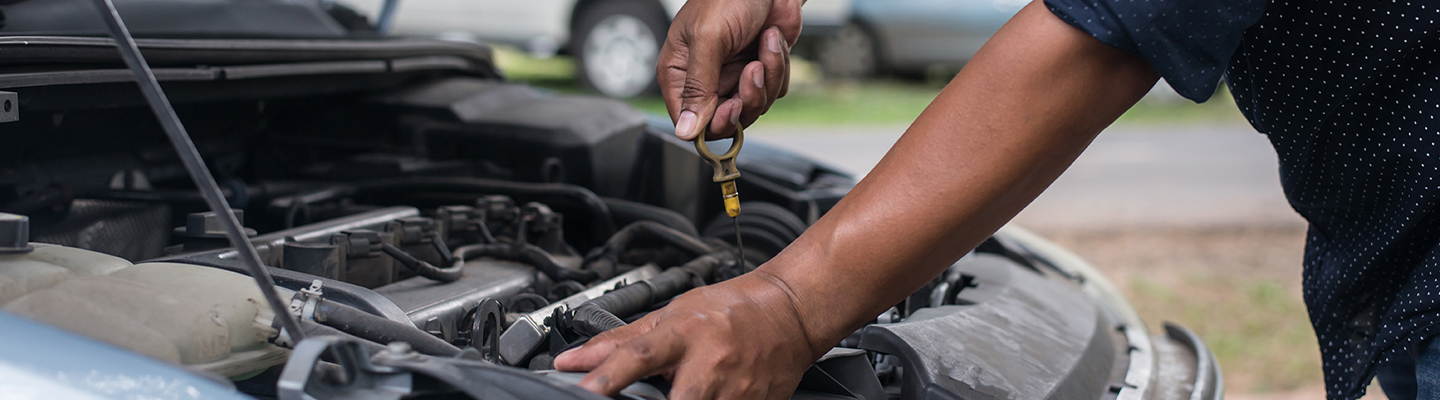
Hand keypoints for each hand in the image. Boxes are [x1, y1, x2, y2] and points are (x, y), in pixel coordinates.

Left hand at [553, 272, 825, 398]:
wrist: (789, 312)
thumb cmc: (730, 309)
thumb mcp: (672, 314)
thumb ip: (621, 342)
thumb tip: (573, 361)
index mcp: (686, 333)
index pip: (640, 355)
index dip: (609, 375)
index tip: (585, 390)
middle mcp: (712, 362)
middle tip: (642, 398)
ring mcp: (737, 390)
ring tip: (684, 389)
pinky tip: (707, 396)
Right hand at [659, 0, 800, 140]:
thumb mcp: (708, 38)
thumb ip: (697, 86)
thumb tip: (684, 130)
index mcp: (679, 73)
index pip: (690, 122)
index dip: (714, 121)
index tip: (731, 106)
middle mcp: (706, 80)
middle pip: (727, 120)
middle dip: (748, 96)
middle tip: (753, 69)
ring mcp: (735, 76)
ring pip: (756, 105)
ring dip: (768, 74)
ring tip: (765, 41)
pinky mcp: (762, 70)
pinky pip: (775, 89)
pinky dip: (780, 65)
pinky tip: (772, 38)